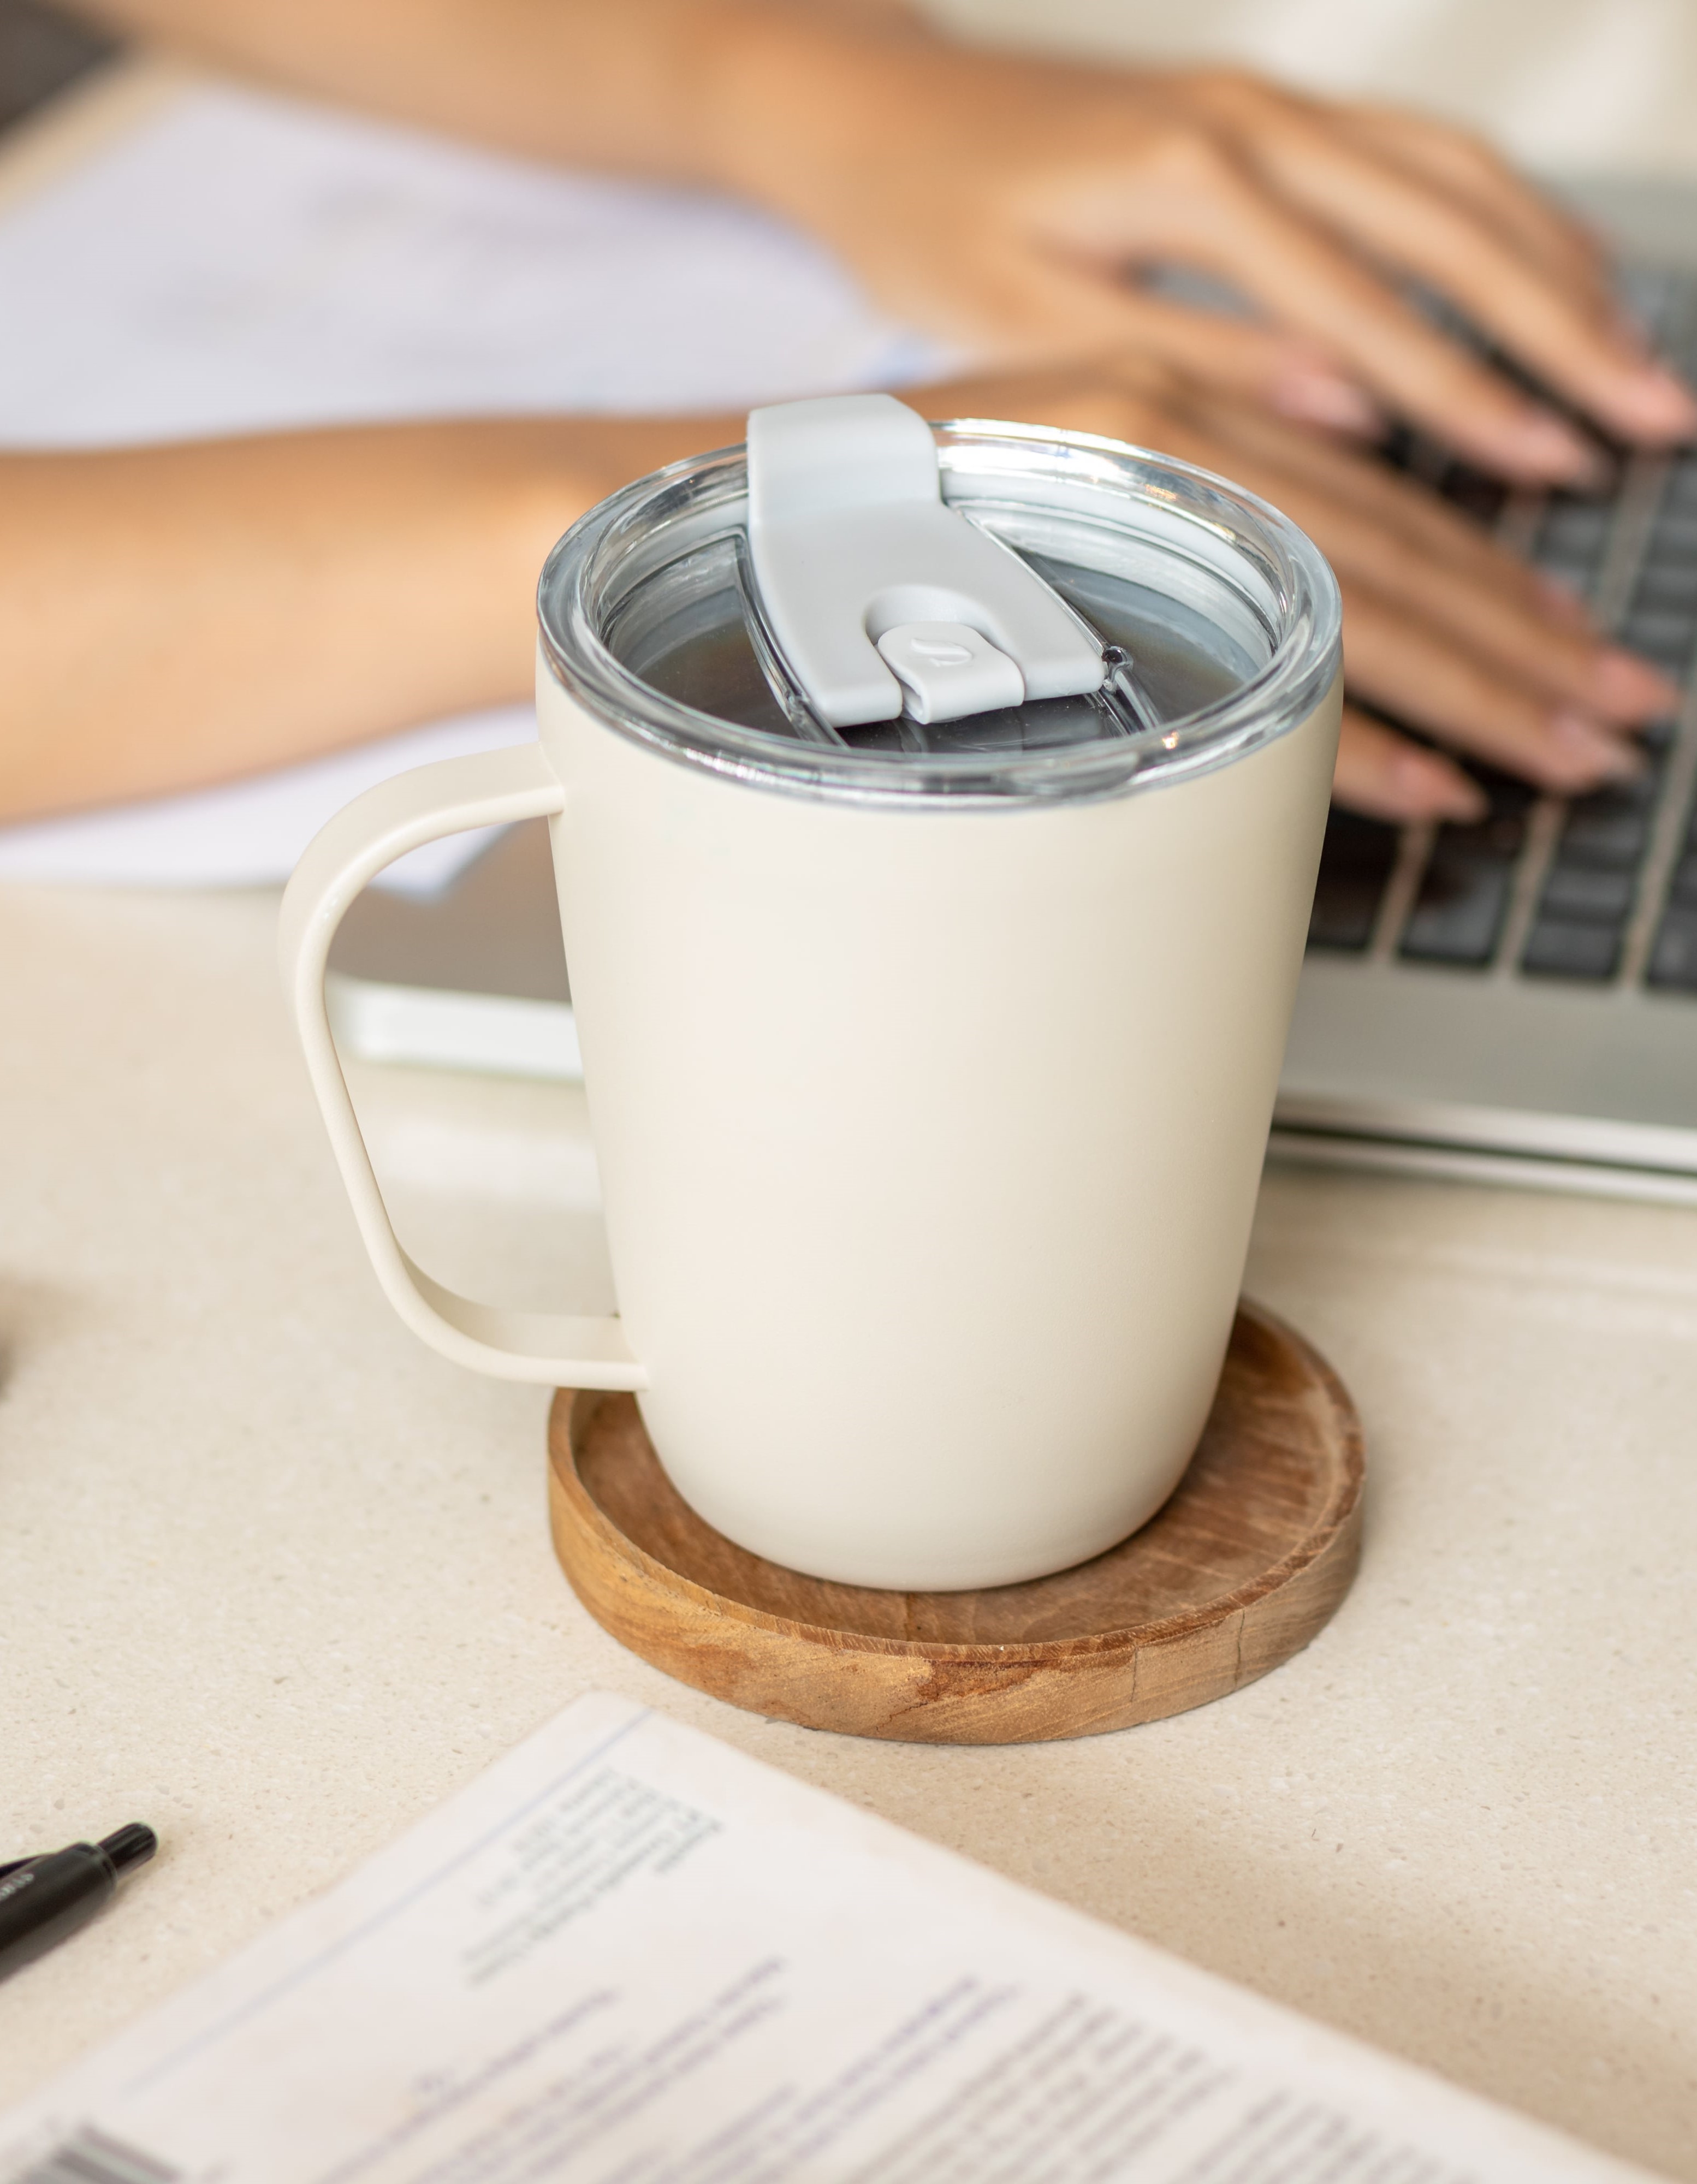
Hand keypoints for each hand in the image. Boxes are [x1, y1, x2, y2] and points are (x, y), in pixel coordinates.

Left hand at [715, 13, 1695, 479]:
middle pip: (1452, 228)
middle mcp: (1251, 125)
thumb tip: (1345, 412)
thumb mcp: (1033, 320)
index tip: (1554, 464)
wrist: (877, 109)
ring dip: (1558, 266)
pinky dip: (1503, 214)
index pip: (1366, 310)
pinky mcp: (1268, 108)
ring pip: (1457, 175)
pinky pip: (1420, 152)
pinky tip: (1555, 274)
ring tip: (1634, 360)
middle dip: (1564, 330)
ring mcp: (1269, 103)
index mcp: (1189, 187)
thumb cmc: (928, 221)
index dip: (1470, 399)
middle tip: (1656, 415)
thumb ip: (1193, 362)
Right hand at [909, 363, 1678, 820]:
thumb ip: (1190, 537)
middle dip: (1529, 649)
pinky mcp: (1101, 547)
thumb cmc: (909, 532)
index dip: (1500, 589)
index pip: (1390, 514)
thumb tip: (1315, 619)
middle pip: (1407, 557)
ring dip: (1482, 691)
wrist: (769, 512)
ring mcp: (1152, 484)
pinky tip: (1434, 785)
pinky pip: (1262, 657)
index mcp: (1199, 422)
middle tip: (1615, 722)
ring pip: (1364, 601)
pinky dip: (1361, 732)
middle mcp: (1193, 433)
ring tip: (1563, 757)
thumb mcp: (1071, 508)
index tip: (1575, 654)